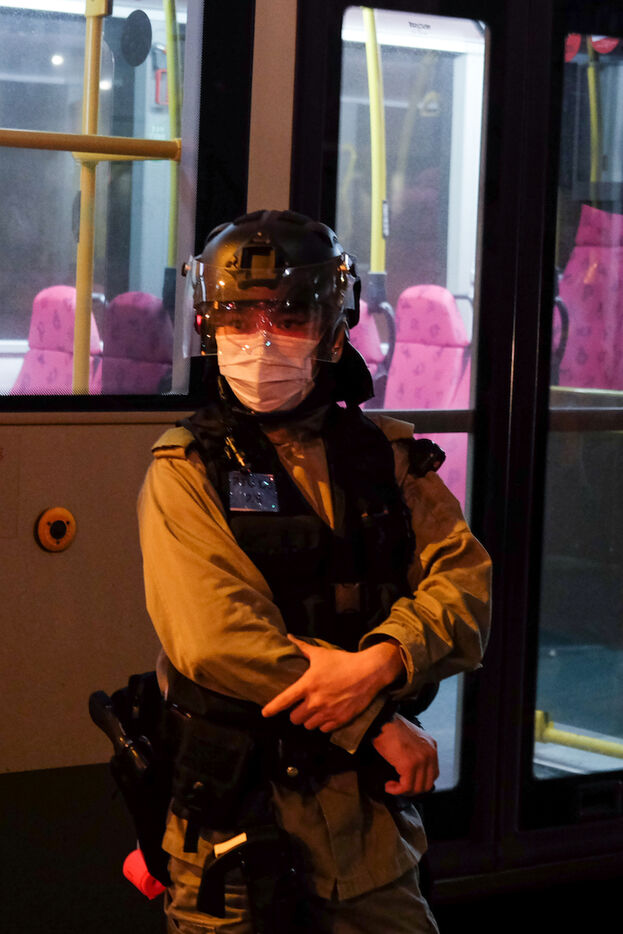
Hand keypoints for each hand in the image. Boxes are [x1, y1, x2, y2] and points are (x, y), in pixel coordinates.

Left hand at [261, 636, 404, 731]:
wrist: (369, 672)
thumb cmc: (342, 661)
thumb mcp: (321, 653)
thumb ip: (303, 647)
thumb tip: (289, 636)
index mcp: (308, 685)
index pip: (284, 700)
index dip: (272, 708)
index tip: (265, 713)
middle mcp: (315, 701)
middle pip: (294, 718)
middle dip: (295, 713)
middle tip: (301, 706)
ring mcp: (328, 712)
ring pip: (308, 726)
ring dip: (308, 720)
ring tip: (313, 711)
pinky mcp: (340, 719)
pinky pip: (323, 729)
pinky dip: (322, 724)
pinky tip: (326, 715)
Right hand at [372, 714, 438, 794]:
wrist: (382, 721)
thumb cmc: (390, 728)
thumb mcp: (410, 738)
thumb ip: (415, 752)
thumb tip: (408, 772)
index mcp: (431, 746)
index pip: (433, 773)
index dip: (420, 782)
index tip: (407, 782)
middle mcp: (430, 753)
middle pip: (427, 783)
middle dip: (412, 790)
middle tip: (399, 787)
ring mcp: (421, 759)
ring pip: (417, 787)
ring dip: (403, 791)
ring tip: (392, 786)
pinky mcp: (410, 765)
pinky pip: (406, 787)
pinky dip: (396, 790)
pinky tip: (389, 786)